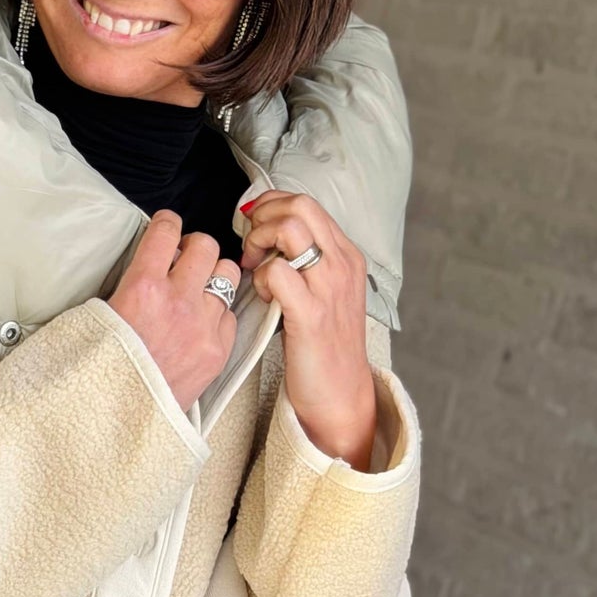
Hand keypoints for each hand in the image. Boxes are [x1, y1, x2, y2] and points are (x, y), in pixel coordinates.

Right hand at [108, 209, 240, 411]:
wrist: (118, 415)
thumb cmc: (104, 369)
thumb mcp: (100, 315)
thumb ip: (129, 283)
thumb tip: (148, 261)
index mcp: (142, 287)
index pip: (166, 231)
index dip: (168, 223)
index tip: (168, 226)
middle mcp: (177, 301)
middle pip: (206, 246)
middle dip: (195, 249)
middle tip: (185, 261)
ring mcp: (202, 326)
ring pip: (227, 276)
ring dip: (213, 278)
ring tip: (198, 292)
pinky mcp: (218, 351)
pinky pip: (231, 315)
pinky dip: (219, 316)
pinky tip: (200, 326)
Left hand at [241, 190, 375, 468]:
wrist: (340, 392)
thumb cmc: (323, 344)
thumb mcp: (324, 291)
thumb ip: (304, 261)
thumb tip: (266, 235)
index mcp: (346, 255)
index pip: (306, 204)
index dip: (271, 206)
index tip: (252, 227)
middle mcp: (342, 264)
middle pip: (299, 206)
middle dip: (262, 218)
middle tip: (250, 247)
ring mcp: (328, 288)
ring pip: (289, 229)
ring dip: (259, 242)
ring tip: (254, 268)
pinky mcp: (310, 314)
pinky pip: (277, 272)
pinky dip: (260, 277)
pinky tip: (262, 296)